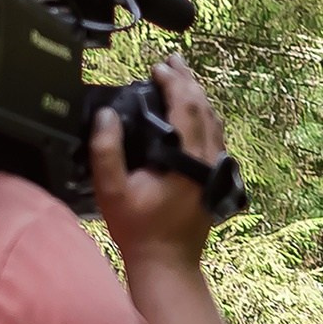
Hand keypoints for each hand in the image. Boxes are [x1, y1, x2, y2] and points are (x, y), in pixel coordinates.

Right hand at [92, 54, 227, 267]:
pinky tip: (191, 112)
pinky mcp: (215, 178)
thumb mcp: (112, 191)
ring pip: (214, 122)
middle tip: (172, 61)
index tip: (156, 68)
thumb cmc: (139, 230)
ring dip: (197, 96)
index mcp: (189, 160)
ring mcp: (216, 170)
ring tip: (181, 77)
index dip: (173, 83)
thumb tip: (107, 116)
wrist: (167, 263)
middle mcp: (209, 161)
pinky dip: (203, 116)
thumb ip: (106, 150)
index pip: (186, 107)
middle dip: (188, 81)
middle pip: (205, 108)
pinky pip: (214, 137)